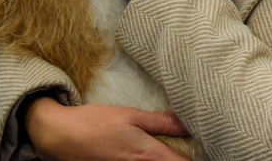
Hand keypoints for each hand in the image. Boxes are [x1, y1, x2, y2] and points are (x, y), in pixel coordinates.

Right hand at [26, 98, 189, 160]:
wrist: (60, 136)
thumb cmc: (96, 123)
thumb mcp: (131, 116)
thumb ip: (161, 122)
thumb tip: (188, 123)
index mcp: (149, 155)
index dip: (196, 159)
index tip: (210, 150)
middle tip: (197, 151)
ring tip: (175, 154)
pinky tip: (155, 157)